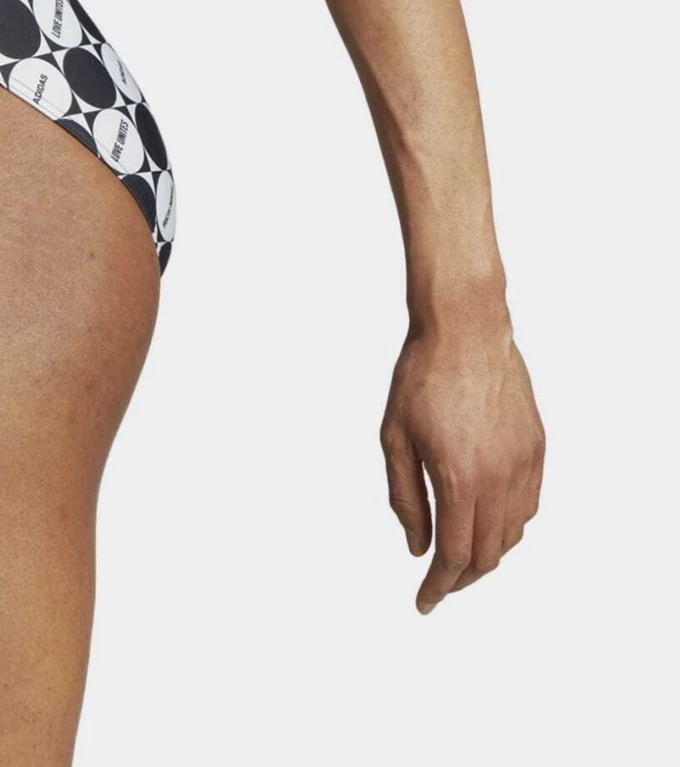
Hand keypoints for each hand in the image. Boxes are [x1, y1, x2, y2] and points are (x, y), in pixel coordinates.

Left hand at [380, 303, 544, 612]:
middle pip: (486, 555)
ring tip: (461, 556)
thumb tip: (418, 546)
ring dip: (486, 555)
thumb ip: (405, 497)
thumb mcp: (394, 437)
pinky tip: (488, 521)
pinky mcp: (537, 449)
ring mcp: (523, 464)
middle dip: (461, 579)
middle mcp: (499, 479)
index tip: (424, 602)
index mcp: (459, 479)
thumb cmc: (421, 378)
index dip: (438, 587)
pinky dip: (509, 527)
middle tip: (439, 584)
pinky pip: (528, 506)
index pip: (454, 557)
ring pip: (511, 535)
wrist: (466, 328)